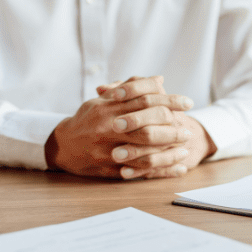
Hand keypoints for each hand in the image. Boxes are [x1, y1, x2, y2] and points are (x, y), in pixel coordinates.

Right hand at [45, 76, 196, 178]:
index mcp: (109, 108)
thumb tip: (160, 80)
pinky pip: (142, 171)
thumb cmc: (88, 120)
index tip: (187, 103)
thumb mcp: (104, 100)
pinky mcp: (112, 168)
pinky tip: (180, 168)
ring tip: (186, 149)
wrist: (63, 146)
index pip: (145, 100)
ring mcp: (109, 149)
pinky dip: (164, 171)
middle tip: (188, 129)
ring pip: (145, 151)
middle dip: (172, 128)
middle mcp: (109, 128)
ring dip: (170, 151)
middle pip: (148, 126)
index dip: (169, 101)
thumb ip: (131, 89)